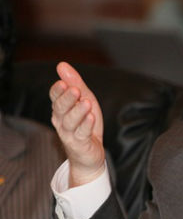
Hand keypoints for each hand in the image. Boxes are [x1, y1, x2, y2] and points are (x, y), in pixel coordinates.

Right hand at [49, 62, 105, 186]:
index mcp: (60, 108)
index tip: (64, 83)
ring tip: (86, 103)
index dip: (58, 91)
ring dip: (78, 111)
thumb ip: (75, 83)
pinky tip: (91, 118)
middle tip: (75, 90)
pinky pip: (81, 134)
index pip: (55, 97)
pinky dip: (86, 125)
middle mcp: (61, 120)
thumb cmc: (86, 124)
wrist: (90, 153)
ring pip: (71, 121)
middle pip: (61, 108)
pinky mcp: (79, 144)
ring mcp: (69, 133)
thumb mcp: (84, 99)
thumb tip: (61, 64)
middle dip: (67, 99)